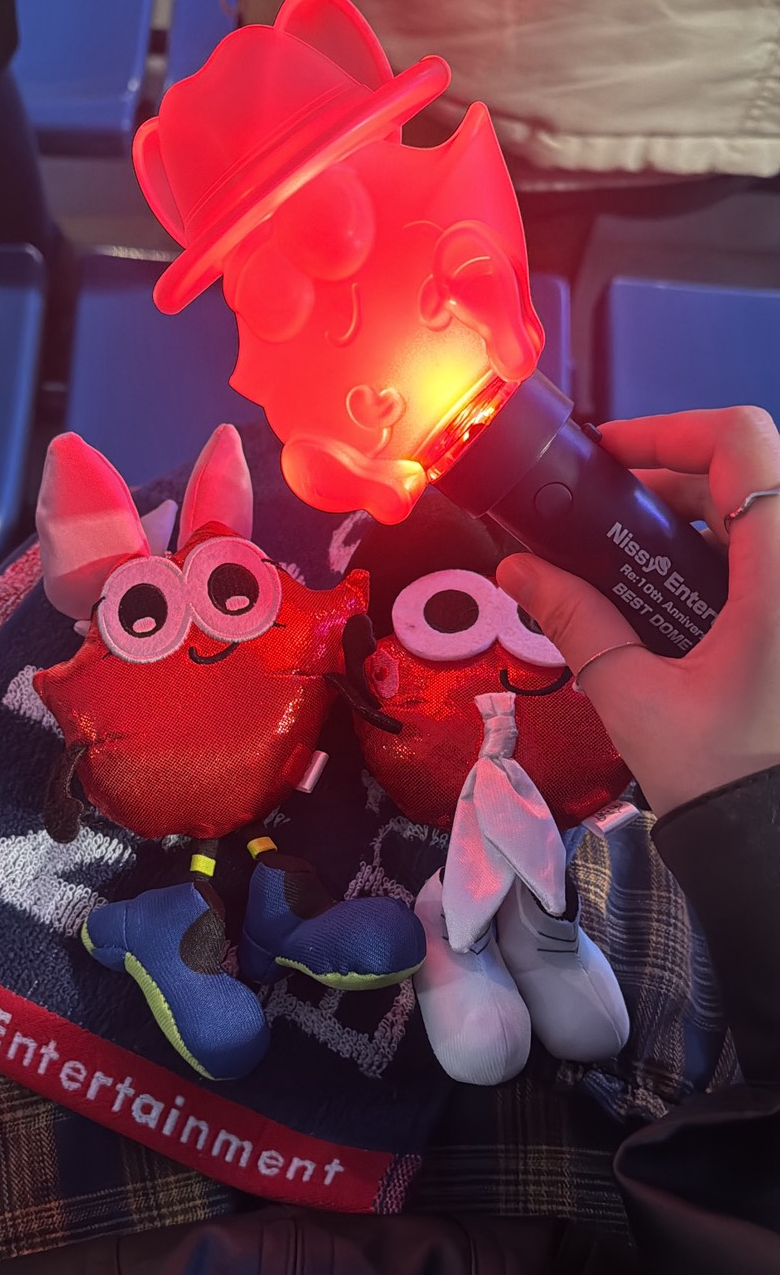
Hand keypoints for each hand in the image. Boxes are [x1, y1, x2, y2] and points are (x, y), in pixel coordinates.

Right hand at [495, 406, 779, 817]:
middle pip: (748, 473)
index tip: (612, 453)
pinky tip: (677, 598)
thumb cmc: (727, 782)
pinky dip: (725, 555)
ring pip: (761, 513)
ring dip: (697, 516)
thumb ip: (575, 622)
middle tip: (606, 512)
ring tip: (633, 559)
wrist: (775, 846)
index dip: (670, 429)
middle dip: (670, 478)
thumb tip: (521, 571)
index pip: (739, 444)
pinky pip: (767, 558)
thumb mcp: (634, 698)